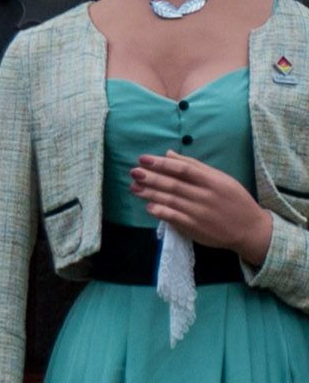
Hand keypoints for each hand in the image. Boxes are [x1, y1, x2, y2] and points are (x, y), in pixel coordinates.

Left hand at [129, 150, 273, 255]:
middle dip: (151, 177)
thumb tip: (168, 154)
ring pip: (171, 200)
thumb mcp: (220, 179)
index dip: (162, 164)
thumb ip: (195, 166)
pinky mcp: (196, 227)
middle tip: (134, 172)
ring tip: (134, 187)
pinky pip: (175, 218)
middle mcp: (206, 195)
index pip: (183, 169)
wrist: (249, 228)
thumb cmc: (233, 200)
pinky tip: (148, 207)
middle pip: (174, 184)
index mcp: (213, 181)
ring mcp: (200, 212)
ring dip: (150, 193)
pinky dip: (161, 212)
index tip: (143, 159)